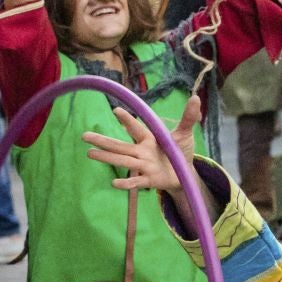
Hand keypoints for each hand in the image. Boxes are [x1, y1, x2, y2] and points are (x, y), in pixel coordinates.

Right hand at [82, 95, 200, 193]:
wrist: (184, 174)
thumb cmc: (179, 152)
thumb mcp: (184, 134)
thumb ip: (188, 117)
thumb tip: (196, 98)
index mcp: (149, 138)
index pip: (136, 128)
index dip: (127, 120)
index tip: (116, 110)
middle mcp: (142, 151)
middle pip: (120, 146)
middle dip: (103, 141)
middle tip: (85, 136)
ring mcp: (144, 166)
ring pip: (123, 161)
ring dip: (107, 157)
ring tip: (89, 153)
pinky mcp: (149, 180)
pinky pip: (136, 181)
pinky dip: (127, 183)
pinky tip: (114, 183)